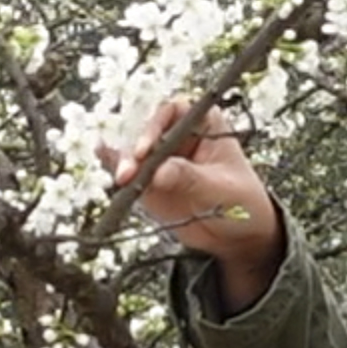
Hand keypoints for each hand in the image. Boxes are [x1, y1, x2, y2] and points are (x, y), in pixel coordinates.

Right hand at [100, 97, 284, 313]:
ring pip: (132, 151)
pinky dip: (114, 168)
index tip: (146, 149)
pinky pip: (128, 171)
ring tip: (121, 180)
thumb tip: (160, 173)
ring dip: (122, 162)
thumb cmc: (242, 202)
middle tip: (128, 172)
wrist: (239, 235)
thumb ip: (190, 178)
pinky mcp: (149, 181)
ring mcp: (161, 158)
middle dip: (133, 148)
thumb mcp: (220, 189)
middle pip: (146, 129)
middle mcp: (178, 136)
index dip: (155, 125)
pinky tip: (104, 163)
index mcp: (204, 123)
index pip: (173, 112)